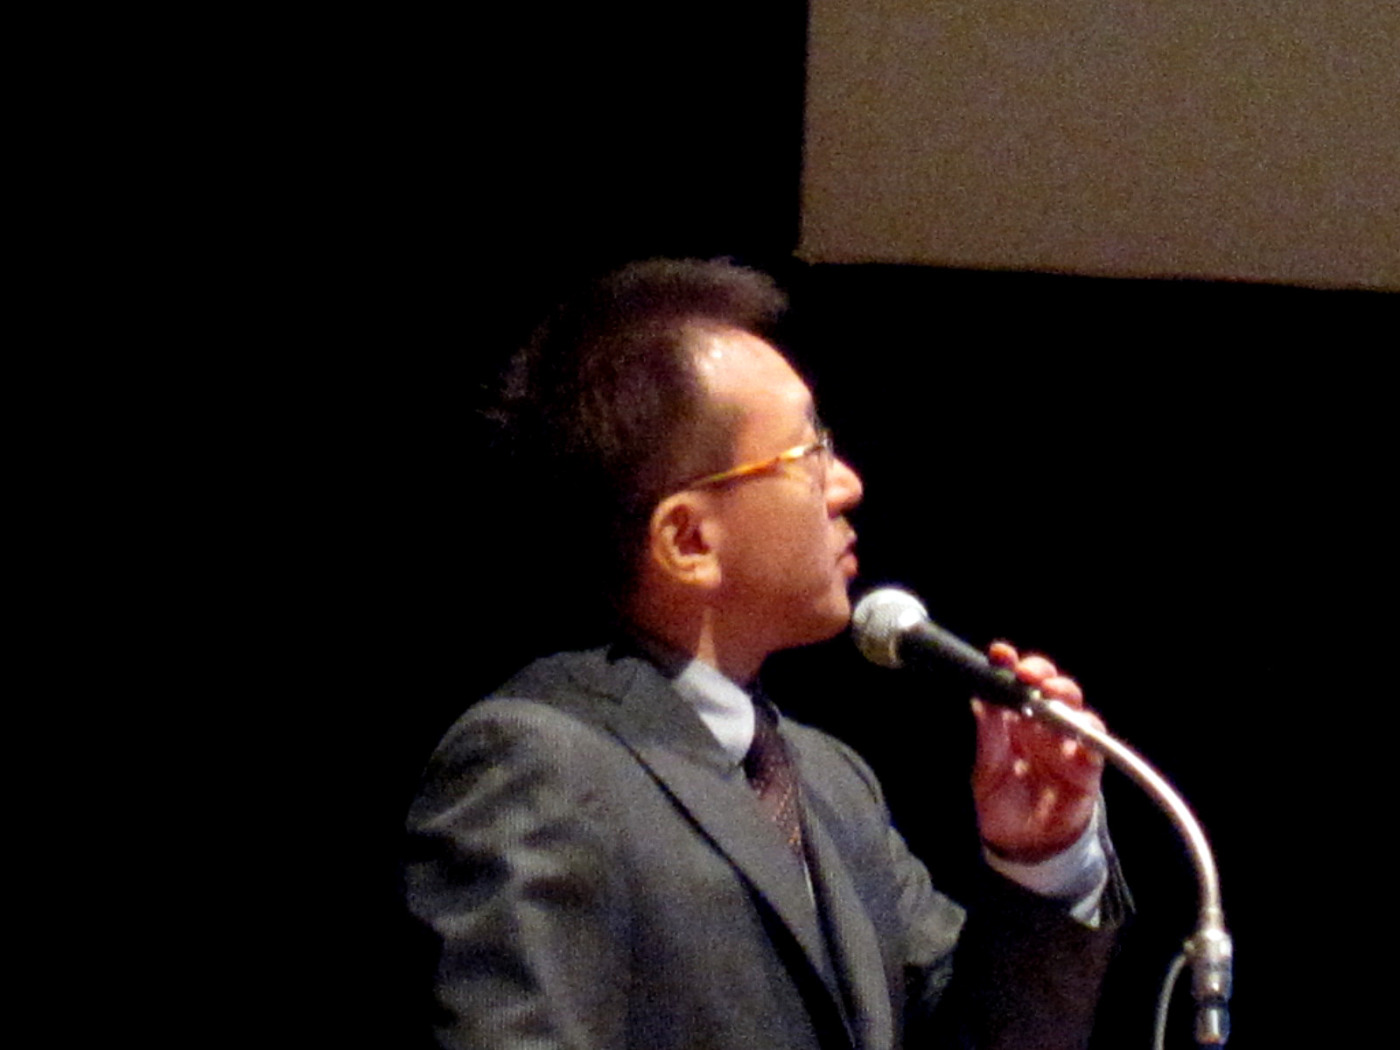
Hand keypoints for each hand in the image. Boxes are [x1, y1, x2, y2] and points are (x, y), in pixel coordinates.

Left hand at [971, 642, 1104, 863]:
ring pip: (1075, 709)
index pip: (1016, 683)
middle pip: (1051, 687)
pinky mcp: (1087, 770)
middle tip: (1026, 672)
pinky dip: (1089, 736)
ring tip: (1050, 695)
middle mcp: (1043, 727)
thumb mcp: (987, 768)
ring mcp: (1067, 745)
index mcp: (1016, 720)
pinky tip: (1077, 732)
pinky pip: (1095, 748)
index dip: (1010, 665)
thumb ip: (989, 734)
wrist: (1023, 847)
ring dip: (1065, 698)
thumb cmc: (1003, 802)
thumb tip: (980, 696)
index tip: (1000, 654)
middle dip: (1041, 673)